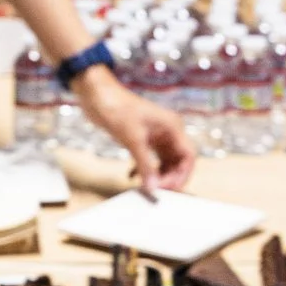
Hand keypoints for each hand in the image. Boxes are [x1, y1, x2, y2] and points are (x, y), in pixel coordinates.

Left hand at [72, 69, 195, 193]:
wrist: (97, 95)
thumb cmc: (117, 108)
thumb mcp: (133, 139)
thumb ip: (144, 165)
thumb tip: (152, 187)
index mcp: (172, 127)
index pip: (188, 155)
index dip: (182, 174)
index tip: (170, 188)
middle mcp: (168, 132)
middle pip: (178, 161)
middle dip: (170, 177)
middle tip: (156, 190)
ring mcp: (156, 135)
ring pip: (165, 162)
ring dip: (157, 175)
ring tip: (146, 186)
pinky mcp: (143, 139)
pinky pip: (150, 159)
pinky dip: (144, 169)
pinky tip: (133, 176)